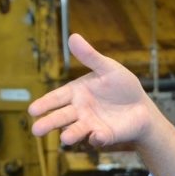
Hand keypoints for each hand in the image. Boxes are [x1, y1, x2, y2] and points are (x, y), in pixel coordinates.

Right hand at [28, 33, 157, 146]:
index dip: (45, 104)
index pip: (57, 98)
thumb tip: (73, 36)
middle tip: (36, 130)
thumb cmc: (122, 86)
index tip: (33, 110)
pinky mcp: (104, 135)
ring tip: (65, 139)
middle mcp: (79, 111)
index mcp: (76, 93)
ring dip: (71, 134)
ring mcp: (90, 124)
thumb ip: (90, 56)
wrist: (142, 107)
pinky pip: (98, 138)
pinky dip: (97, 138)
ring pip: (77, 130)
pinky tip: (97, 135)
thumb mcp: (107, 68)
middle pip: (61, 117)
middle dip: (49, 123)